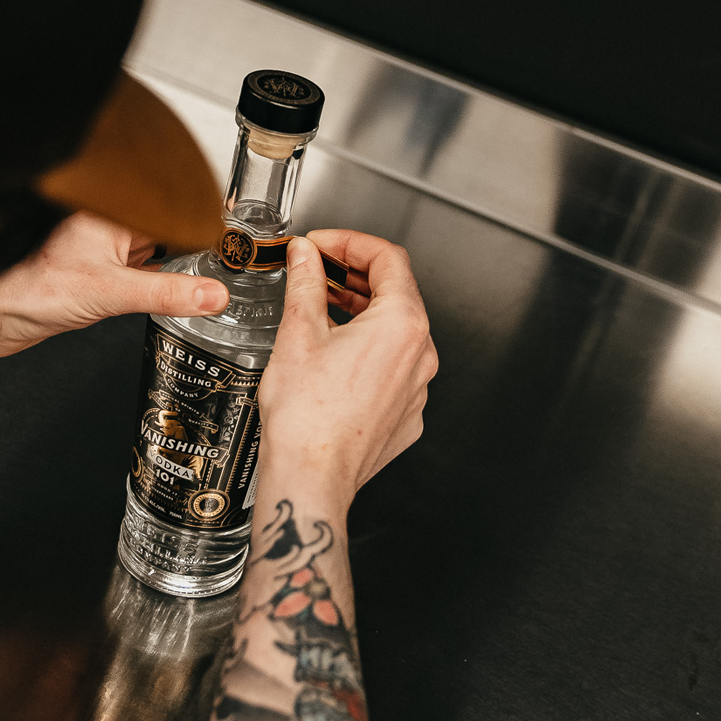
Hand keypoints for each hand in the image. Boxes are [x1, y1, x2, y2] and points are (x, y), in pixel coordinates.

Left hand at [0, 210, 228, 356]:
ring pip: (157, 247)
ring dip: (178, 260)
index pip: (172, 202)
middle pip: (168, 224)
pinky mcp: (99, 272)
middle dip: (195, 239)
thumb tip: (213, 294)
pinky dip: (160, 279)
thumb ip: (168, 292)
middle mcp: (108, 223)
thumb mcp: (112, 292)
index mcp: (112, 209)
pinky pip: (143, 269)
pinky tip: (175, 291)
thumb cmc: (29, 288)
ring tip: (208, 273)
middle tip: (230, 256)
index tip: (236, 224)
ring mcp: (104, 247)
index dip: (204, 211)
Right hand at [256, 229, 435, 518]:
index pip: (388, 258)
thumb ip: (306, 283)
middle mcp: (420, 355)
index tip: (323, 245)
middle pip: (396, 293)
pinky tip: (335, 355)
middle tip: (319, 270)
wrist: (312, 478)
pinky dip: (368, 350)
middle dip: (355, 275)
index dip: (351, 243)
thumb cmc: (307, 417)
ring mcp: (417, 388)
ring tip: (322, 308)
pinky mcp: (406, 414)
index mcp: (401, 325)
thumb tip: (305, 255)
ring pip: (396, 332)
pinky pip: (394, 368)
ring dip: (362, 312)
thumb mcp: (299, 332)